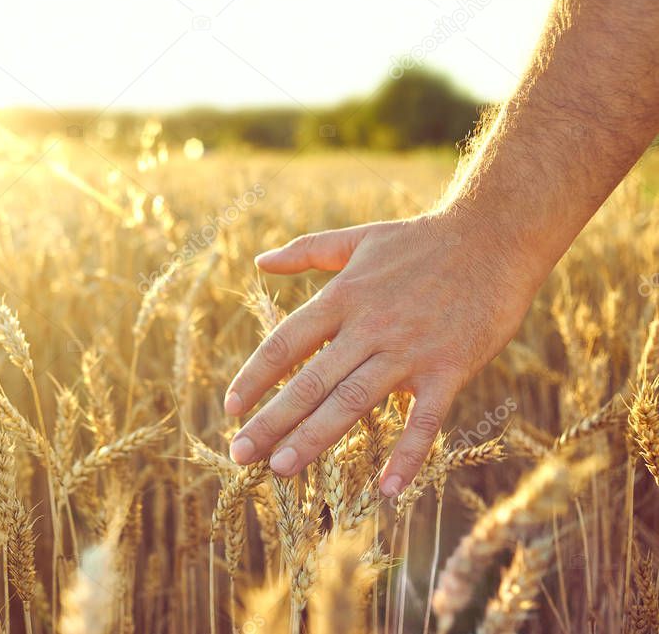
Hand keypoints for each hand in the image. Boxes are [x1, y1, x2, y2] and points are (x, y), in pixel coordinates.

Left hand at [225, 211, 538, 495]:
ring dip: (315, 438)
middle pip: (310, 381)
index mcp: (343, 297)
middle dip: (272, 420)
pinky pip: (425, 421)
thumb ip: (306, 252)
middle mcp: (369, 327)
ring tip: (281, 468)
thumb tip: (259, 261)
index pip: (286, 343)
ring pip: (353, 402)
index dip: (255, 376)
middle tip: (241, 454)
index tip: (230, 407)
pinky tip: (386, 491)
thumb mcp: (357, 239)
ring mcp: (409, 351)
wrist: (496, 236)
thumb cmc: (421, 240)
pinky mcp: (450, 369)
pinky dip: (406, 456)